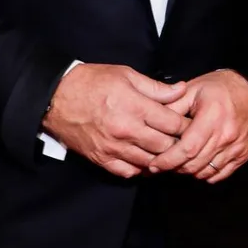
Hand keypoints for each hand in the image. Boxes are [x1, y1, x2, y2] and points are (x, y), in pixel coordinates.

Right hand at [42, 64, 189, 178]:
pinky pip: (127, 171)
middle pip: (164, 146)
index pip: (172, 123)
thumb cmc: (92, 81)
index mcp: (134, 106)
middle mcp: (126, 130)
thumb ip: (156, 87)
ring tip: (169, 151)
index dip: (185, 124)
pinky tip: (146, 159)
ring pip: (149, 162)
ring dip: (162, 158)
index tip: (191, 123)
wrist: (56, 97)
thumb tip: (181, 89)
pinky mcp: (100, 159)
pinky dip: (140, 168)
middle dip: (178, 143)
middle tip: (186, 140)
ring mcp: (113, 147)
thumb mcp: (127, 75)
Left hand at [148, 69, 247, 182]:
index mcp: (212, 116)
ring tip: (179, 162)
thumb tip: (151, 122)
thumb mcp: (194, 89)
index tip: (154, 164)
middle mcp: (226, 135)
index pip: (187, 149)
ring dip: (189, 171)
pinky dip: (205, 173)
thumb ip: (172, 106)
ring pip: (205, 172)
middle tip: (163, 163)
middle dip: (174, 168)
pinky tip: (197, 163)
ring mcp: (236, 147)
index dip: (167, 160)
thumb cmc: (220, 89)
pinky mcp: (242, 155)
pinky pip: (219, 175)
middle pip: (194, 164)